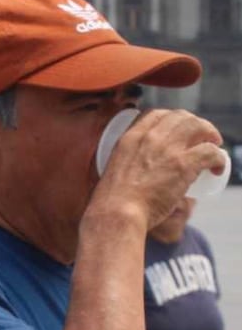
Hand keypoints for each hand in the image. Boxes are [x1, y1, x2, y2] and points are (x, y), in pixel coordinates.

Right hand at [94, 109, 224, 228]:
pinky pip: (210, 152)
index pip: (156, 115)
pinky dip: (218, 158)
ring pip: (199, 127)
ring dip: (210, 135)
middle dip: (195, 124)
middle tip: (201, 139)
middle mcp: (149, 138)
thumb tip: (134, 175)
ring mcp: (167, 150)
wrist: (116, 214)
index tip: (178, 132)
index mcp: (129, 138)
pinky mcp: (183, 165)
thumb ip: (123, 167)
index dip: (171, 120)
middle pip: (180, 117)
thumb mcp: (111, 172)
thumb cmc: (112, 203)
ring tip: (213, 148)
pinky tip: (217, 168)